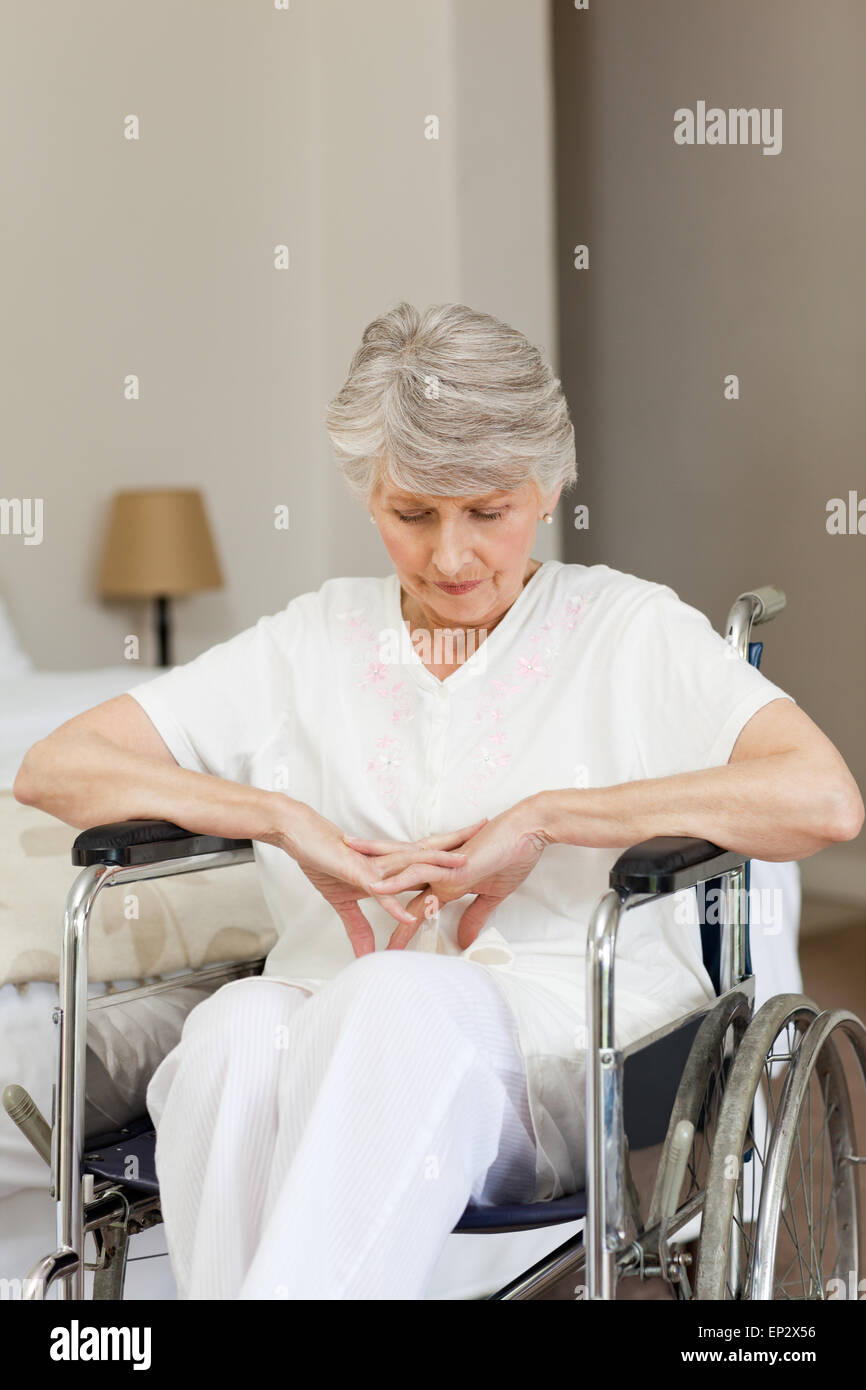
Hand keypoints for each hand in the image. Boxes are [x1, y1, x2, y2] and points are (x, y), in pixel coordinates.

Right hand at [279, 803, 479, 958]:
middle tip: (491, 835)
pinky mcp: (356, 874)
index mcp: (392, 864)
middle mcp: (388, 862)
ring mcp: (375, 867)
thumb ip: (359, 927)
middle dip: (460, 845)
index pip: (429, 856)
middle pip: (430, 852)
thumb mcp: (343, 900)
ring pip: (411, 866)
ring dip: (437, 868)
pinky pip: (379, 892)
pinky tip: (410, 915)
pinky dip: (394, 905)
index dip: (454, 852)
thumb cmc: (323, 860)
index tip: (482, 848)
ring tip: (465, 870)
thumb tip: (369, 953)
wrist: (299, 835)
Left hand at [355, 800, 553, 950]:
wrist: (529, 830)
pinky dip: (395, 885)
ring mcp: (437, 867)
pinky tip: (374, 890)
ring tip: (337, 886)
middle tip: (331, 888)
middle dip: (362, 888)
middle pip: (390, 882)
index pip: (408, 898)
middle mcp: (432, 870)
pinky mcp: (446, 866)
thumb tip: (464, 939)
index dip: (392, 914)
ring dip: (368, 884)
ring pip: (394, 876)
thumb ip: (474, 916)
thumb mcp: (492, 894)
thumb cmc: (512, 855)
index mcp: (440, 876)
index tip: (376, 931)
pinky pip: (414, 876)